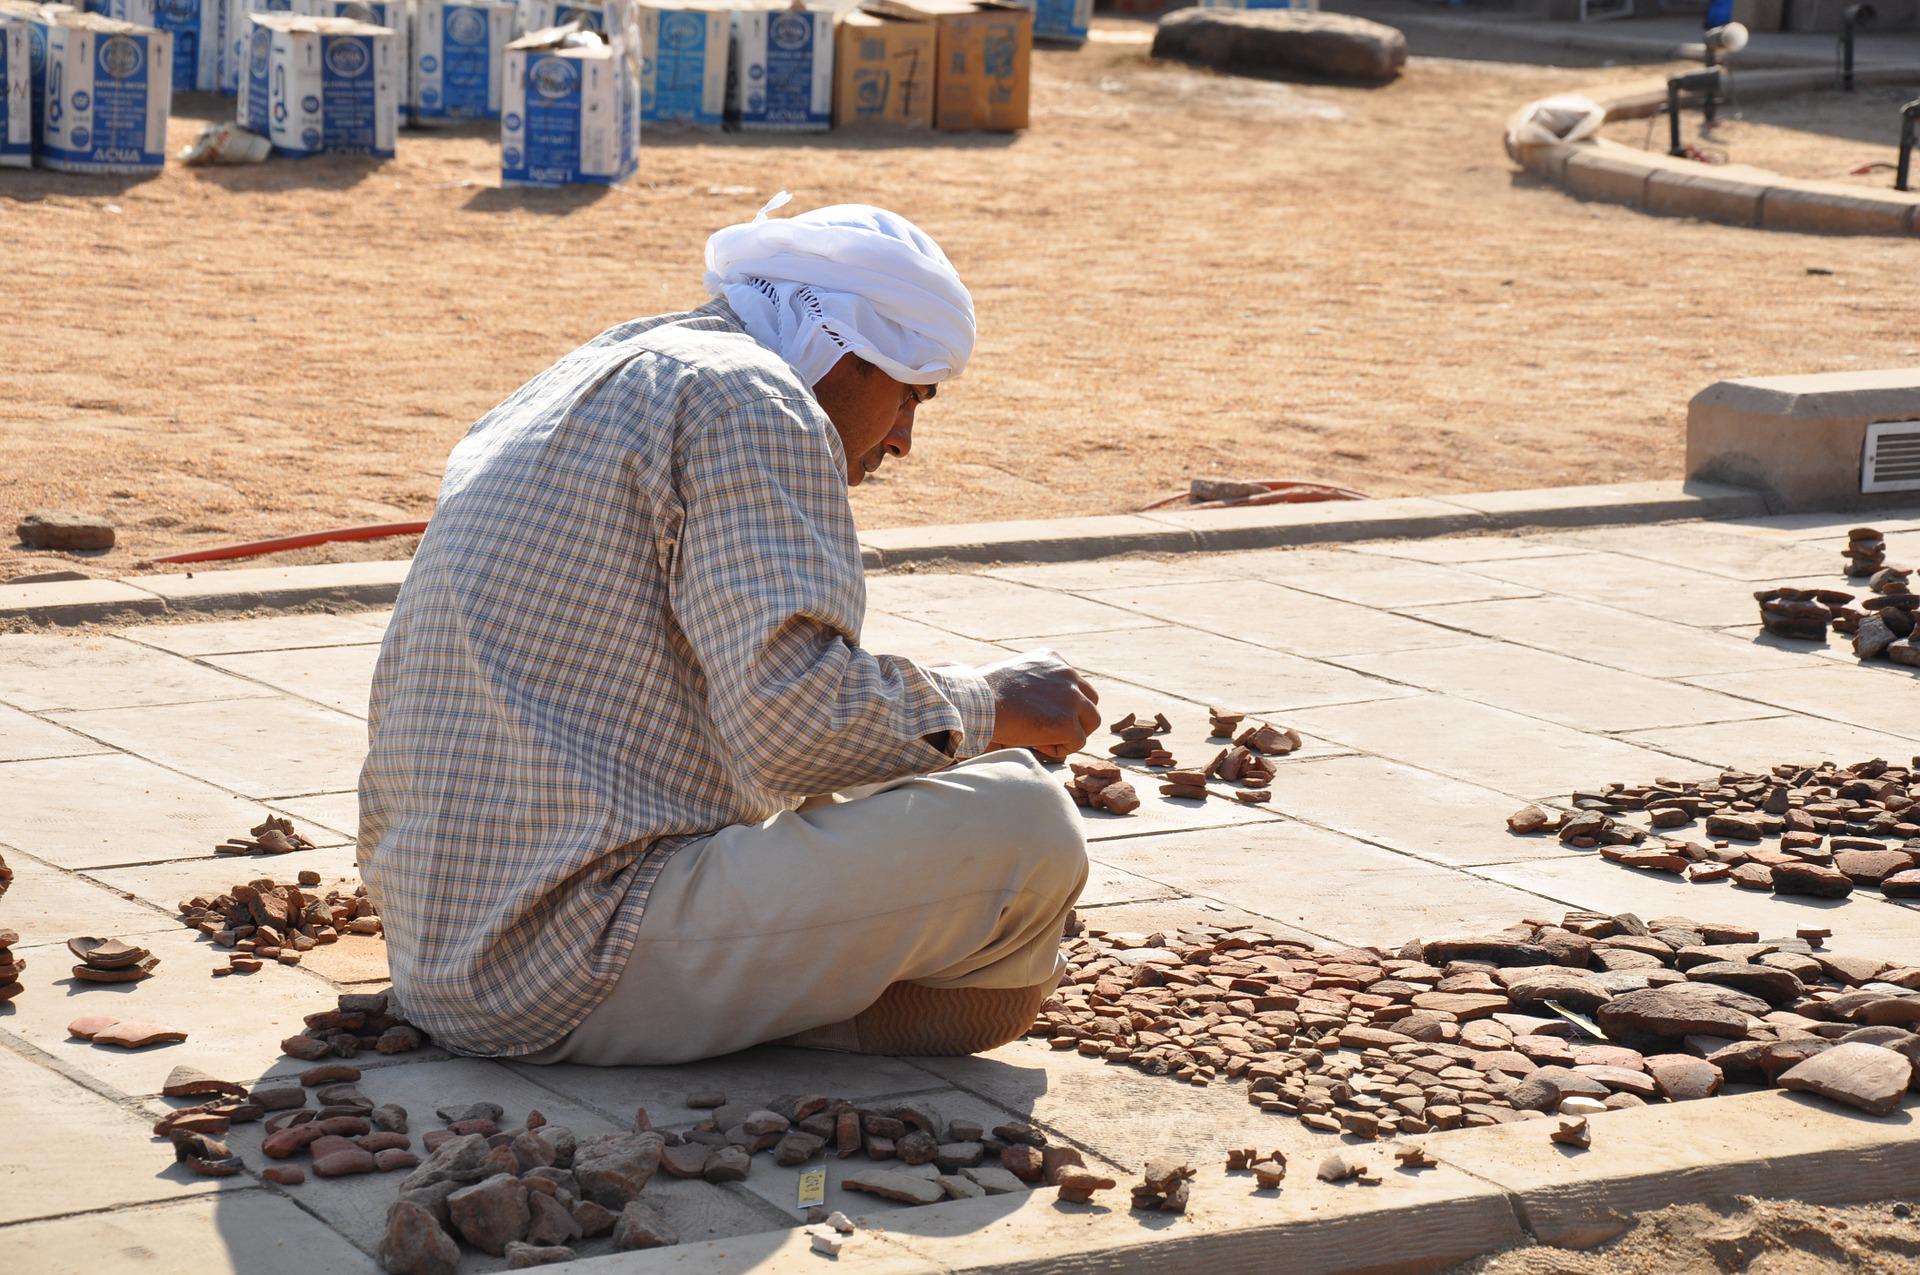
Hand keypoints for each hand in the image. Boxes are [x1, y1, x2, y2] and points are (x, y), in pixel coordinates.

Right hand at [978, 649, 1099, 762]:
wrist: (977, 703)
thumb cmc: (983, 693)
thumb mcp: (1012, 672)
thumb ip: (1032, 681)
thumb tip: (1035, 701)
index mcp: (1053, 659)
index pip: (1074, 683)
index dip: (1062, 704)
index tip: (1041, 714)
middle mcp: (1067, 674)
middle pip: (1090, 700)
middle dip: (1076, 718)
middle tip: (1054, 731)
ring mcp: (1070, 698)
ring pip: (1091, 722)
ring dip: (1072, 734)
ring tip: (1046, 740)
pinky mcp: (1067, 721)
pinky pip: (1078, 742)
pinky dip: (1061, 749)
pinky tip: (1039, 746)